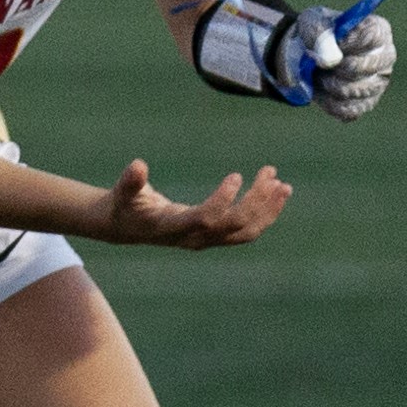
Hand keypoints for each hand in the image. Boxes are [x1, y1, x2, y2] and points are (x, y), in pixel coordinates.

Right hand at [95, 159, 288, 249]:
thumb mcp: (123, 193)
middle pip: (234, 226)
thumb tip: (137, 166)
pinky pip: (246, 230)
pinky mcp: (215, 236)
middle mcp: (195, 239)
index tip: (236, 175)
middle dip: (256, 201)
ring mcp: (207, 240)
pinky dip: (264, 213)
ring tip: (283, 185)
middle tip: (271, 174)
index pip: (205, 220)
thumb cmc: (124, 207)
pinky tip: (275, 193)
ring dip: (267, 209)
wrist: (127, 227)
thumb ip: (130, 182)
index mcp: (174, 228)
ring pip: (246, 232)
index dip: (223, 201)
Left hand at [300, 9, 393, 121]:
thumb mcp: (312, 25)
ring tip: (320, 74)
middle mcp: (385, 57)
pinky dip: (329, 101)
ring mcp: (379, 82)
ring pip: (358, 91)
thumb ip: (320, 36)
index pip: (372, 37)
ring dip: (331, 84)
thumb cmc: (317, 34)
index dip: (348, 43)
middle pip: (368, 67)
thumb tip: (332, 60)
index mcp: (379, 31)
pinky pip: (350, 109)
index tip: (333, 44)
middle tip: (323, 64)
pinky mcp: (366, 102)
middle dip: (339, 67)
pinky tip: (322, 89)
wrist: (308, 56)